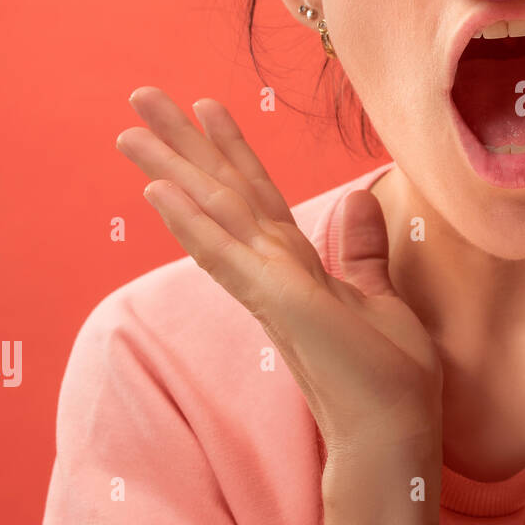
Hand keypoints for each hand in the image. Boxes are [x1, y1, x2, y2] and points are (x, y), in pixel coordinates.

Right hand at [115, 87, 441, 457]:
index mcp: (296, 267)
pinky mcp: (276, 302)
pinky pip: (224, 254)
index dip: (231, 149)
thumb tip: (356, 200)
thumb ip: (362, 252)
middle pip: (222, 192)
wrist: (393, 430)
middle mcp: (272, 270)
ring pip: (213, 211)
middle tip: (141, 95)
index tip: (206, 106)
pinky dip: (192, 222)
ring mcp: (268, 285)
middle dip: (183, 143)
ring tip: (131, 125)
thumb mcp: (380, 298)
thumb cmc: (388, 377)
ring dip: (172, 166)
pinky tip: (158, 189)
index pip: (256, 195)